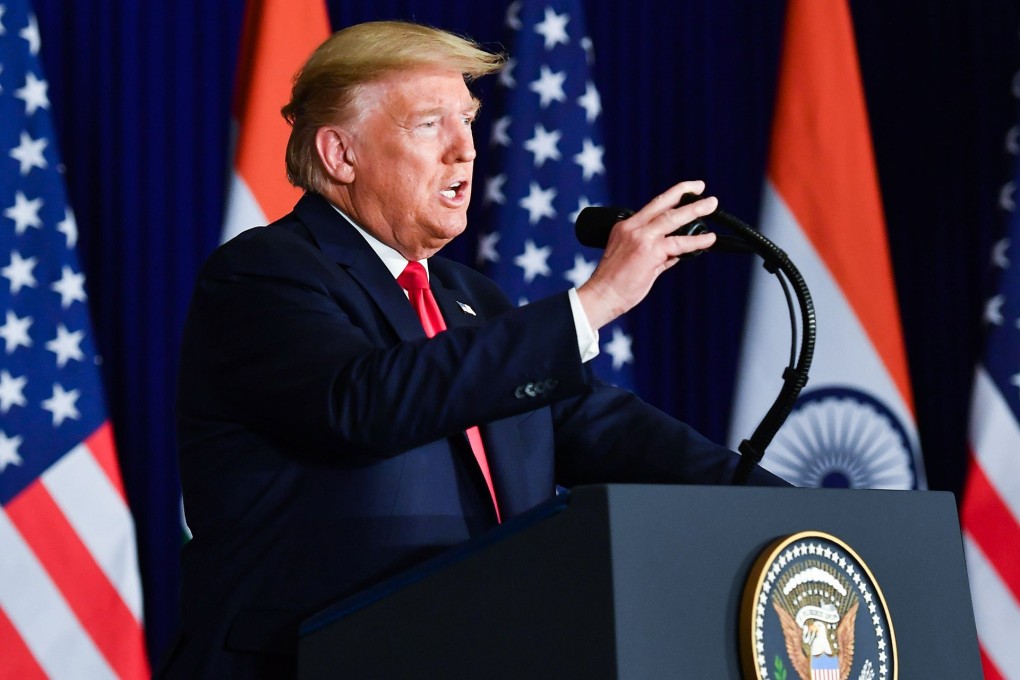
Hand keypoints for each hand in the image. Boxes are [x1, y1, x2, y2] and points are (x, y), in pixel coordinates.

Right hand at [577, 180, 717, 329]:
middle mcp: (633, 228)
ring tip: (711, 204)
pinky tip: (709, 239)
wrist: (602, 295)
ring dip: (695, 210)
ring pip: (673, 218)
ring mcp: (641, 238)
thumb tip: (677, 252)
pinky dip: (696, 241)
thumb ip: (657, 253)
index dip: (671, 195)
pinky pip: (679, 244)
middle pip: (663, 204)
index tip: (687, 189)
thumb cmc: (614, 282)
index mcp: (626, 227)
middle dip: (684, 193)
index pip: (652, 206)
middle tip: (702, 188)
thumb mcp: (632, 259)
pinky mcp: (650, 252)